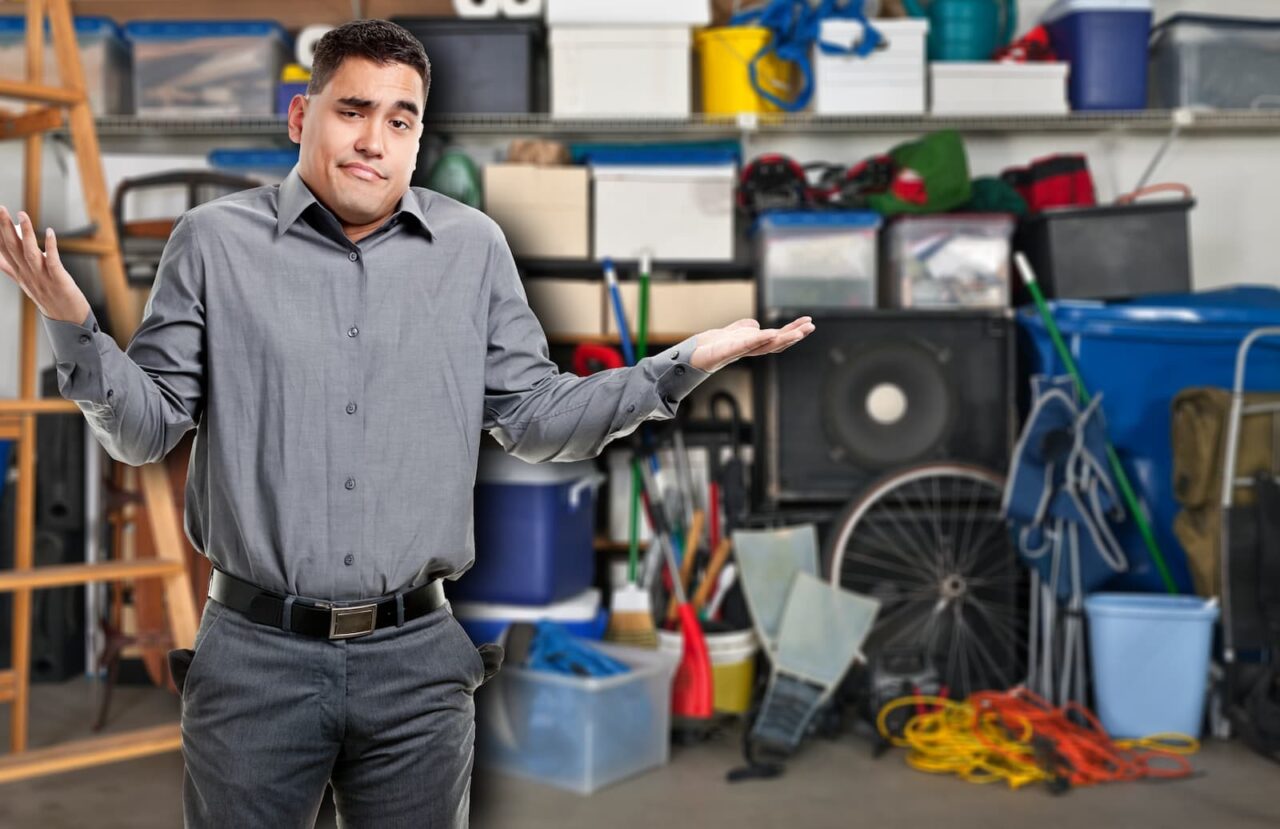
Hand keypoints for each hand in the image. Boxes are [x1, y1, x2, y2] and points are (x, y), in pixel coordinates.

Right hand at [0, 207, 90, 324]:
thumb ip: (10, 269)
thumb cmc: (47, 297)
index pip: (2, 250)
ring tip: (22, 215)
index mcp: (19, 272)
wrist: (67, 317)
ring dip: (26, 233)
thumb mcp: (24, 282)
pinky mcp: (58, 279)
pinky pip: (53, 261)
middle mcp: (27, 274)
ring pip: (30, 253)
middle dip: (4, 227)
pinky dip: (51, 247)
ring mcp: (42, 277)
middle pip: (12, 248)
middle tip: (0, 208)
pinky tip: (50, 233)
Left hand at [690, 317, 814, 372]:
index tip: (808, 323)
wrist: (691, 355)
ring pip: (764, 346)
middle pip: (775, 343)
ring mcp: (737, 352)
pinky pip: (742, 347)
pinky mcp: (723, 353)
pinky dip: (756, 340)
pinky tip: (769, 333)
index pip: (776, 338)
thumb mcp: (731, 333)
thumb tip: (755, 324)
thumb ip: (743, 328)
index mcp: (751, 345)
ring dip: (782, 339)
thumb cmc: (711, 346)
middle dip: (794, 335)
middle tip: (811, 327)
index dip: (792, 331)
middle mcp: (748, 350)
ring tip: (797, 332)